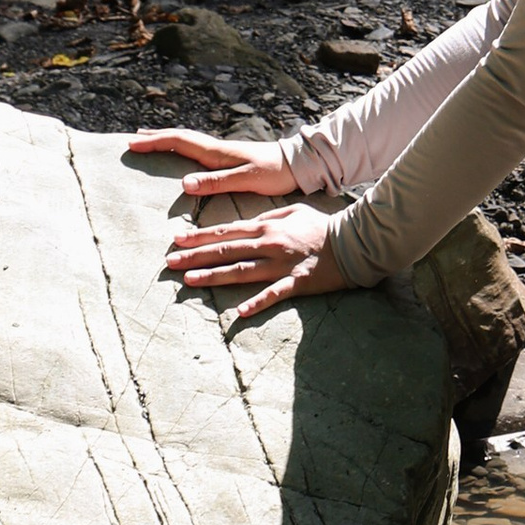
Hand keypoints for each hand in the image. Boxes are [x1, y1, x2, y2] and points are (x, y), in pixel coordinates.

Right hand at [125, 130, 294, 202]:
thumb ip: (216, 182)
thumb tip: (183, 183)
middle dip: (155, 138)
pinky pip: (197, 150)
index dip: (155, 142)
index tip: (132, 144)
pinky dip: (182, 148)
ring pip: (188, 142)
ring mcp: (224, 152)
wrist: (299, 165)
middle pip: (180, 138)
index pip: (179, 142)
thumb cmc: (276, 174)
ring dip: (167, 140)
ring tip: (150, 140)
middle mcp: (218, 149)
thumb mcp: (247, 180)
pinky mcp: (230, 159)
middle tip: (132, 139)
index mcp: (218, 153)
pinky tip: (182, 155)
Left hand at [163, 197, 347, 324]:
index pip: (226, 232)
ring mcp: (281, 265)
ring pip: (241, 271)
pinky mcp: (296, 283)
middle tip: (170, 262)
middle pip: (226, 251)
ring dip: (213, 276)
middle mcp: (269, 245)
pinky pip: (274, 294)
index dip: (200, 236)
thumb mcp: (294, 212)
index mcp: (267, 228)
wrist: (354, 240)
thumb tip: (249, 222)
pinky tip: (239, 313)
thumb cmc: (323, 226)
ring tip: (189, 280)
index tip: (177, 239)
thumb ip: (270, 217)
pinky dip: (257, 303)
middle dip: (195, 256)